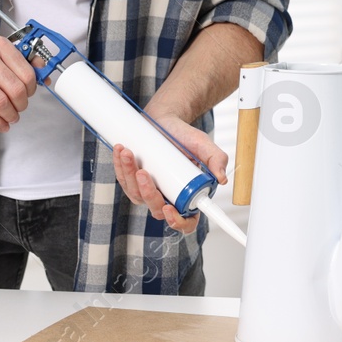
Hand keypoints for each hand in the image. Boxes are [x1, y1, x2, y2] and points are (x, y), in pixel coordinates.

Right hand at [0, 27, 35, 132]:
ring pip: (0, 102)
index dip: (32, 88)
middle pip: (15, 89)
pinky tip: (0, 124)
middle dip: (22, 104)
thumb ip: (19, 58)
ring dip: (10, 115)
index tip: (29, 93)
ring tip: (11, 117)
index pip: (26, 73)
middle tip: (20, 107)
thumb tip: (43, 72)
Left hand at [112, 115, 227, 233]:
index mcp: (188, 196)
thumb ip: (217, 159)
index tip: (169, 207)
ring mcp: (149, 190)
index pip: (186, 221)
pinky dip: (120, 167)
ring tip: (129, 153)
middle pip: (156, 209)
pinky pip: (124, 181)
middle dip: (147, 192)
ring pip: (137, 195)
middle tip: (143, 173)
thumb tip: (221, 178)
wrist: (167, 120)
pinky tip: (121, 151)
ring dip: (129, 175)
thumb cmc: (184, 136)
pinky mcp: (134, 180)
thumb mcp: (203, 145)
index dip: (177, 221)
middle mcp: (168, 197)